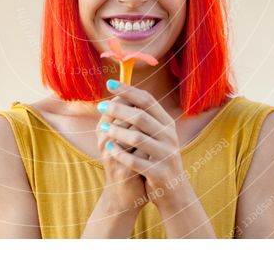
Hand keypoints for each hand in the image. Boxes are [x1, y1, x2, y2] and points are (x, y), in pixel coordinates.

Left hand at [99, 80, 188, 210]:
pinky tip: (109, 149)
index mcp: (167, 124)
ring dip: (117, 131)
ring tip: (102, 129)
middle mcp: (169, 136)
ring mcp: (166, 155)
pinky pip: (136, 161)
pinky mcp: (160, 173)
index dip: (128, 90)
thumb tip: (120, 95)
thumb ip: (143, 118)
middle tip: (100, 105)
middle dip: (118, 109)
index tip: (110, 83)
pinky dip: (121, 154)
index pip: (147, 100)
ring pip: (138, 138)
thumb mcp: (156, 136)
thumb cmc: (157, 158)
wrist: (173, 190)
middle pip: (141, 117)